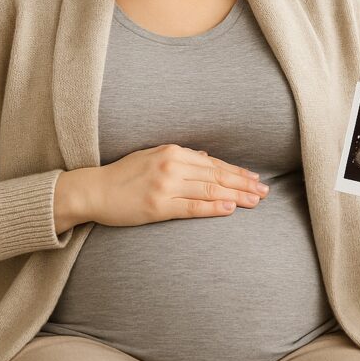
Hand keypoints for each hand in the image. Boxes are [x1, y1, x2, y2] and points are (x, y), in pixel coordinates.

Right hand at [90, 143, 268, 226]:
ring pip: (210, 190)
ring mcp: (166, 186)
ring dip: (237, 196)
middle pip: (217, 175)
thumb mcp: (153, 156)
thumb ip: (180, 157)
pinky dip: (214, 207)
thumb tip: (206, 157)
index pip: (212, 163)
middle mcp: (172, 165)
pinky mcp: (159, 206)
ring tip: (256, 201)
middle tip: (265, 191)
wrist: (95, 190)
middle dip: (244, 183)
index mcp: (172, 151)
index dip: (236, 171)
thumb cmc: (124, 175)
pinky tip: (230, 209)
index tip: (254, 178)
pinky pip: (193, 208)